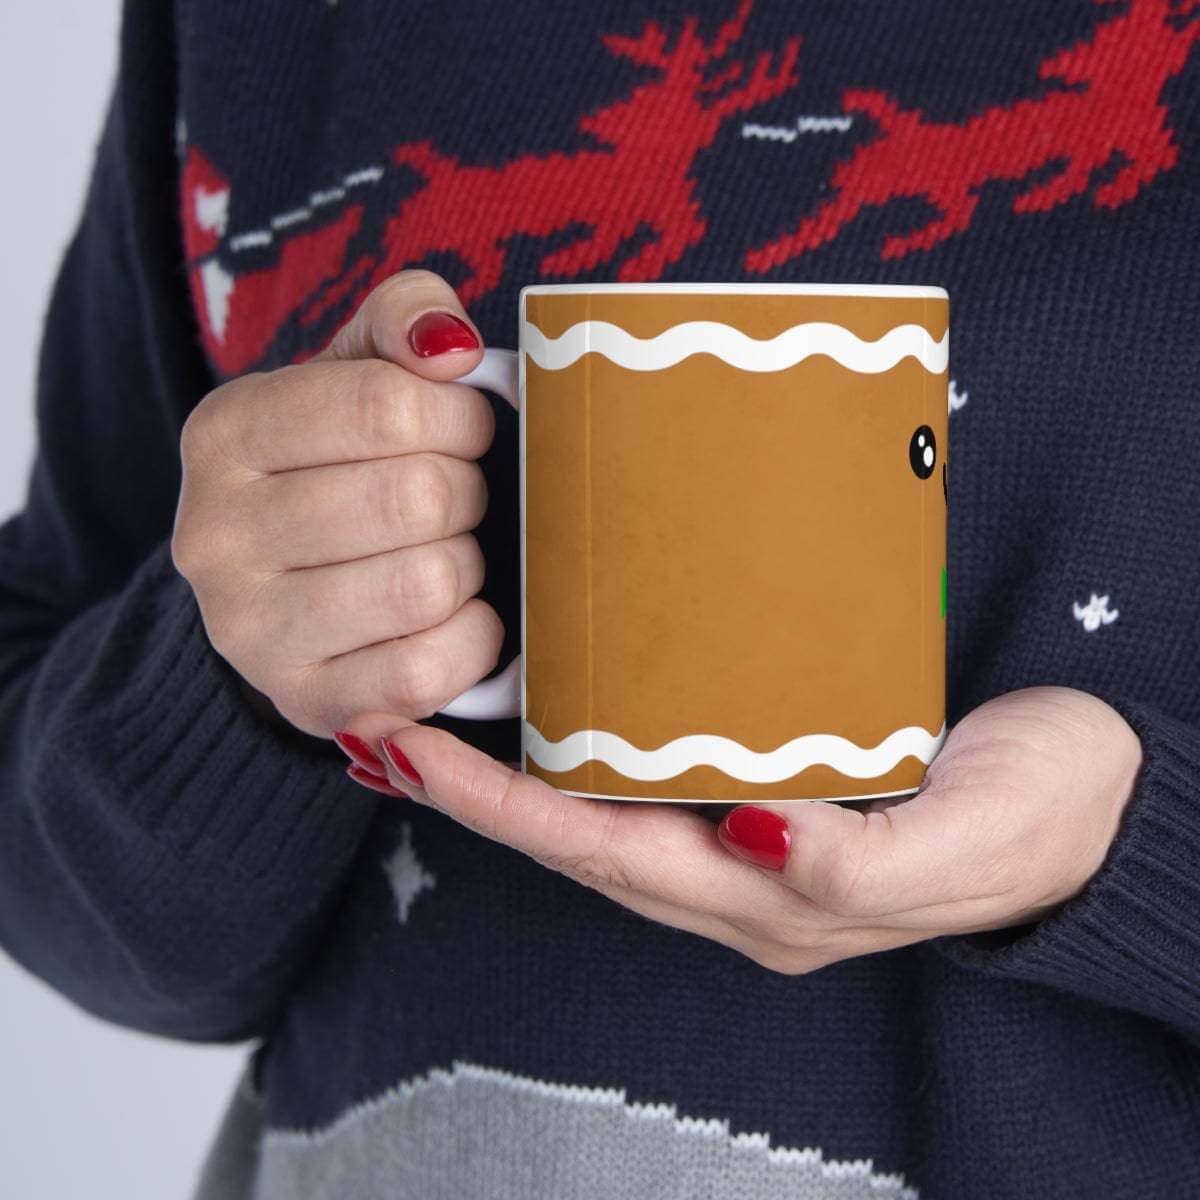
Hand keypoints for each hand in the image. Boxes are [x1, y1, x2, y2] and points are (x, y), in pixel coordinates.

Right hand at [172, 270, 502, 737]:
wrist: (288, 591)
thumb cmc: (340, 467)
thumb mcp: (356, 371)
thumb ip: (404, 319)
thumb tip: (451, 346)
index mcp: (226, 434)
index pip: (388, 405)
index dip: (459, 417)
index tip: (463, 431)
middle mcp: (216, 536)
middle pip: (417, 498)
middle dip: (466, 492)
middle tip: (455, 498)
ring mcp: (252, 632)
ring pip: (427, 584)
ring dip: (466, 565)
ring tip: (445, 554)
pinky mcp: (308, 702)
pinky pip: (429, 669)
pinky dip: (471, 639)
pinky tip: (453, 617)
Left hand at [336, 687, 1142, 972]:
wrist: (1100, 795)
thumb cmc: (1042, 816)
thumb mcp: (967, 840)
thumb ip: (856, 865)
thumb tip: (752, 836)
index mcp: (774, 902)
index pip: (602, 854)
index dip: (498, 810)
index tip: (406, 751)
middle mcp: (742, 880)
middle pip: (577, 838)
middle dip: (472, 793)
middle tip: (381, 722)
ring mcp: (752, 839)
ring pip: (603, 810)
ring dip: (511, 774)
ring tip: (431, 716)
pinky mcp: (775, 787)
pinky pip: (650, 777)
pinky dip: (580, 750)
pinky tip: (551, 710)